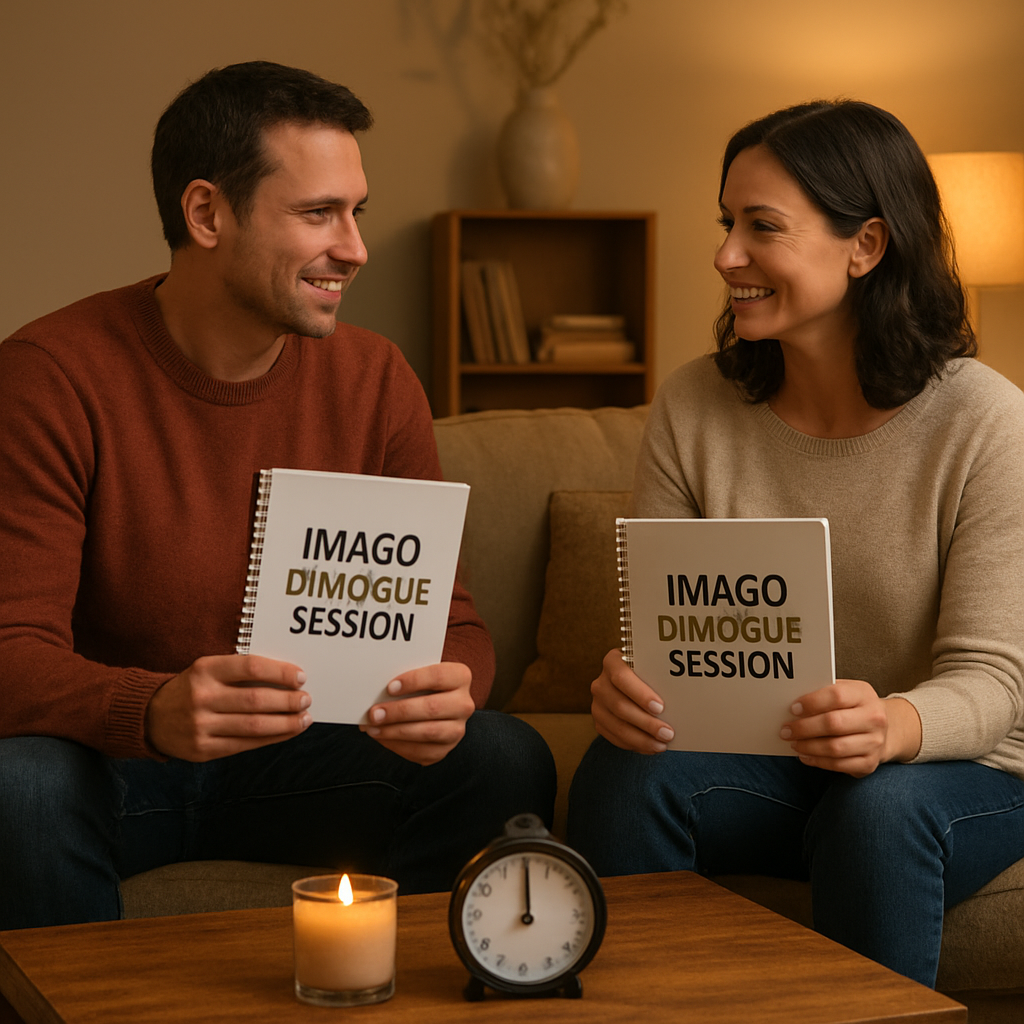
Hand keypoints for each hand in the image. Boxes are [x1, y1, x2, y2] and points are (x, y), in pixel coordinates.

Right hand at [145, 654, 310, 761]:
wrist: (150, 716)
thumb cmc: (193, 688)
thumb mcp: (209, 670)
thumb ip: (241, 671)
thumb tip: (287, 679)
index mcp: (205, 669)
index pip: (251, 667)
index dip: (280, 672)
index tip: (301, 677)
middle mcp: (201, 697)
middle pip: (256, 700)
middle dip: (287, 701)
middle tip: (306, 699)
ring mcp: (201, 726)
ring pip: (254, 726)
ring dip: (286, 723)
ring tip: (304, 718)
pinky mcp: (203, 749)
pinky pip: (245, 745)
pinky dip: (271, 738)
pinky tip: (287, 732)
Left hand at [362, 662, 474, 765]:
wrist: (434, 707)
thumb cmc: (421, 686)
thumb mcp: (417, 676)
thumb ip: (403, 681)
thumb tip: (376, 691)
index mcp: (459, 677)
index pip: (438, 676)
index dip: (414, 681)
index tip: (390, 687)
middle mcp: (463, 704)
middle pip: (432, 708)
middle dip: (399, 712)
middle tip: (375, 713)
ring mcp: (457, 729)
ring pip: (427, 732)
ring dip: (396, 731)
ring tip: (374, 728)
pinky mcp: (445, 749)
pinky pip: (421, 752)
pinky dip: (398, 746)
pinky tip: (382, 738)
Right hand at [590, 648, 673, 753]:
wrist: (631, 682)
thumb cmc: (646, 674)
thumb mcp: (650, 668)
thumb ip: (659, 677)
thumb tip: (682, 693)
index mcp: (612, 662)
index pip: (622, 678)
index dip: (640, 694)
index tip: (660, 708)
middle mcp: (601, 683)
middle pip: (620, 706)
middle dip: (646, 723)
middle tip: (667, 733)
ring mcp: (597, 704)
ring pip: (617, 725)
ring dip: (641, 739)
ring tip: (661, 745)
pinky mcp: (599, 721)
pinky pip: (614, 738)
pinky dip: (634, 744)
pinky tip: (650, 747)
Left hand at [780, 679, 922, 776]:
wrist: (884, 729)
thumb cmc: (853, 708)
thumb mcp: (845, 692)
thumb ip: (823, 693)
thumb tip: (791, 698)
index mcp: (864, 694)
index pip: (836, 695)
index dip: (812, 702)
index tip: (793, 708)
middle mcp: (874, 718)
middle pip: (833, 723)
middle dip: (804, 728)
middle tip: (786, 730)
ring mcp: (874, 742)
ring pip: (834, 747)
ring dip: (808, 746)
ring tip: (794, 743)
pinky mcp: (869, 763)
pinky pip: (839, 765)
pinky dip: (817, 761)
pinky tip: (805, 756)